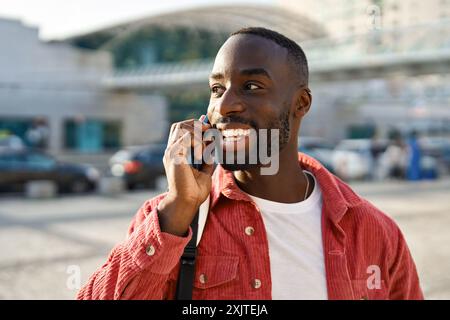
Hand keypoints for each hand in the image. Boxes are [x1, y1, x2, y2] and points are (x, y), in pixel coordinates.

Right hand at [157, 115, 213, 235]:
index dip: (195, 127)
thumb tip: (213, 148)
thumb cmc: (194, 191)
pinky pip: (186, 137)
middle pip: (179, 125)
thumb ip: (206, 159)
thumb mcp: (204, 171)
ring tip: (205, 147)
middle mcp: (172, 151)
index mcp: (177, 154)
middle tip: (208, 133)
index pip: (181, 130)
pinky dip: (197, 142)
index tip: (209, 133)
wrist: (187, 202)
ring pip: (181, 128)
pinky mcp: (174, 156)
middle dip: (195, 125)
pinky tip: (201, 155)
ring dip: (197, 133)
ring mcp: (171, 153)